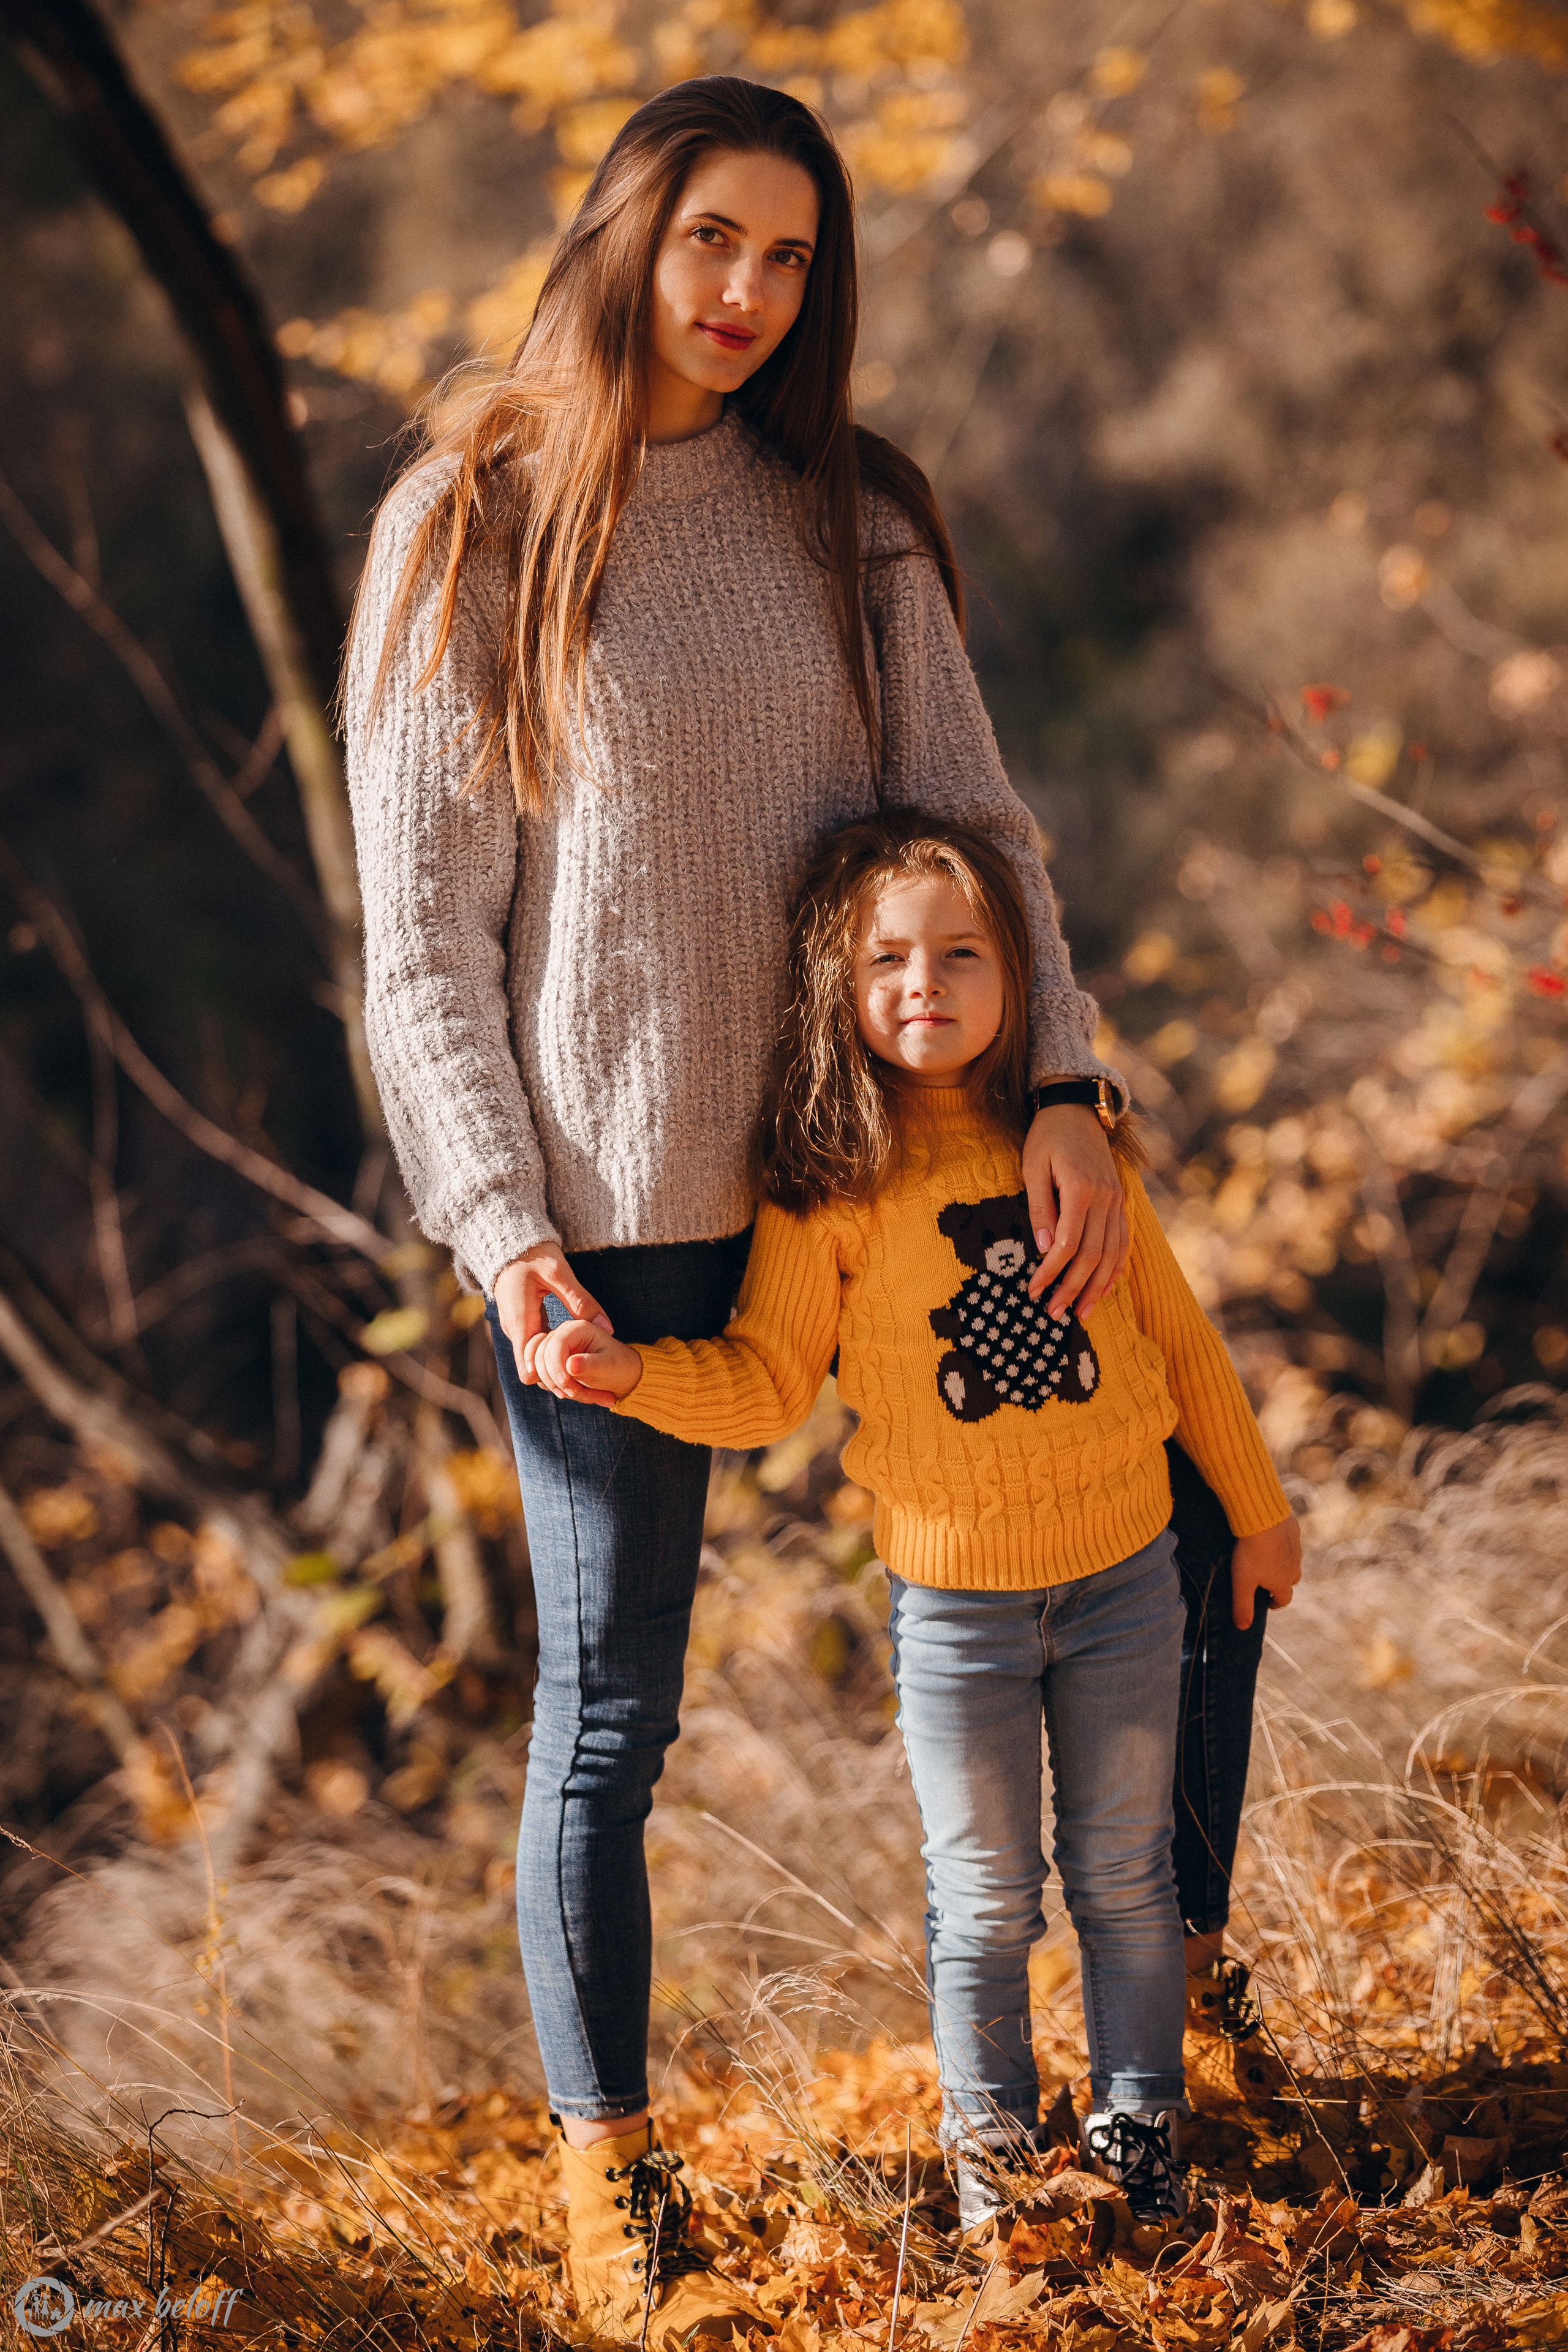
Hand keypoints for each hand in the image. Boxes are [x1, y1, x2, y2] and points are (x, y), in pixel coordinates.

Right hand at [494, 1243, 611, 1387]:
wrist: (510, 1242)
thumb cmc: (533, 1254)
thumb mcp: (559, 1273)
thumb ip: (581, 1301)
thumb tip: (607, 1328)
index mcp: (521, 1322)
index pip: (529, 1371)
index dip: (551, 1380)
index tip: (577, 1379)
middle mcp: (515, 1331)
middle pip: (534, 1372)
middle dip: (558, 1379)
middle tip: (590, 1385)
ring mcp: (518, 1329)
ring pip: (535, 1361)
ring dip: (557, 1368)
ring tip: (587, 1373)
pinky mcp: (524, 1324)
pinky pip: (536, 1348)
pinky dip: (553, 1355)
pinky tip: (574, 1354)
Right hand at [522, 1317, 642, 1405]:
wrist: (621, 1375)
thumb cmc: (619, 1366)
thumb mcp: (610, 1365)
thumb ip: (590, 1364)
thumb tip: (570, 1365)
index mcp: (576, 1328)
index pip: (554, 1344)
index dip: (556, 1367)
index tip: (566, 1387)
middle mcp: (560, 1334)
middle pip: (540, 1357)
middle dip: (556, 1381)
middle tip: (576, 1394)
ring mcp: (551, 1347)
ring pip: (537, 1370)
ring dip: (556, 1388)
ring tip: (586, 1395)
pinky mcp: (547, 1361)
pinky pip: (539, 1378)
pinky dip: (555, 1389)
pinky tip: (579, 1393)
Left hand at [1023, 1103, 1129, 1318]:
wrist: (1077, 1109)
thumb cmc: (1047, 1138)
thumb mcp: (1032, 1167)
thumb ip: (1040, 1208)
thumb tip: (1045, 1248)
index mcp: (1082, 1190)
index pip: (1068, 1244)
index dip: (1051, 1273)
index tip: (1034, 1292)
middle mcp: (1106, 1199)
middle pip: (1093, 1256)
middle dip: (1073, 1288)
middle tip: (1054, 1313)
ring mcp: (1117, 1201)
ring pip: (1112, 1254)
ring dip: (1097, 1287)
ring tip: (1080, 1313)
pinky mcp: (1120, 1202)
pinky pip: (1123, 1242)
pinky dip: (1115, 1269)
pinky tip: (1104, 1289)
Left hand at [1230, 1515, 1302, 1630]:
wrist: (1262, 1518)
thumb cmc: (1251, 1552)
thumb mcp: (1242, 1582)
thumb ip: (1243, 1606)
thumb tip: (1243, 1627)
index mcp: (1283, 1582)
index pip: (1284, 1599)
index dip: (1275, 1603)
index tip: (1268, 1603)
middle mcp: (1294, 1567)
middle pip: (1291, 1580)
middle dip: (1280, 1583)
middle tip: (1266, 1581)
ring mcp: (1296, 1548)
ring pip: (1292, 1560)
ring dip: (1282, 1563)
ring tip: (1267, 1559)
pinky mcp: (1294, 1531)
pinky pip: (1290, 1541)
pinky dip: (1283, 1543)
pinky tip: (1271, 1538)